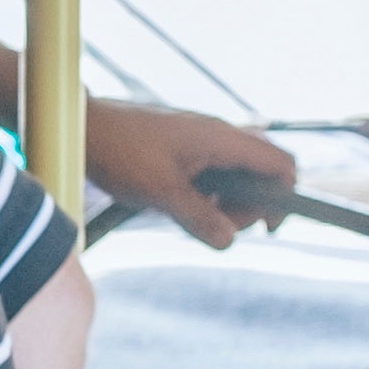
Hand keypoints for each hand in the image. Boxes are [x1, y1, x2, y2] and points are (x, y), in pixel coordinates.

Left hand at [90, 102, 298, 248]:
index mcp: (222, 139)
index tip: (267, 227)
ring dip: (226, 204)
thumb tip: (230, 241)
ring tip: (197, 218)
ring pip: (235, 177)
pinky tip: (181, 207)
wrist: (83, 128)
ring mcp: (202, 142)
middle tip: (221, 227)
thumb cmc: (120, 151)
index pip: (280, 163)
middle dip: (250, 206)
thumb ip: (199, 217)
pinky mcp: (185, 151)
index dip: (285, 196)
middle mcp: (219, 137)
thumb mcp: (161, 192)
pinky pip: (212, 175)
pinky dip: (207, 196)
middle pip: (261, 174)